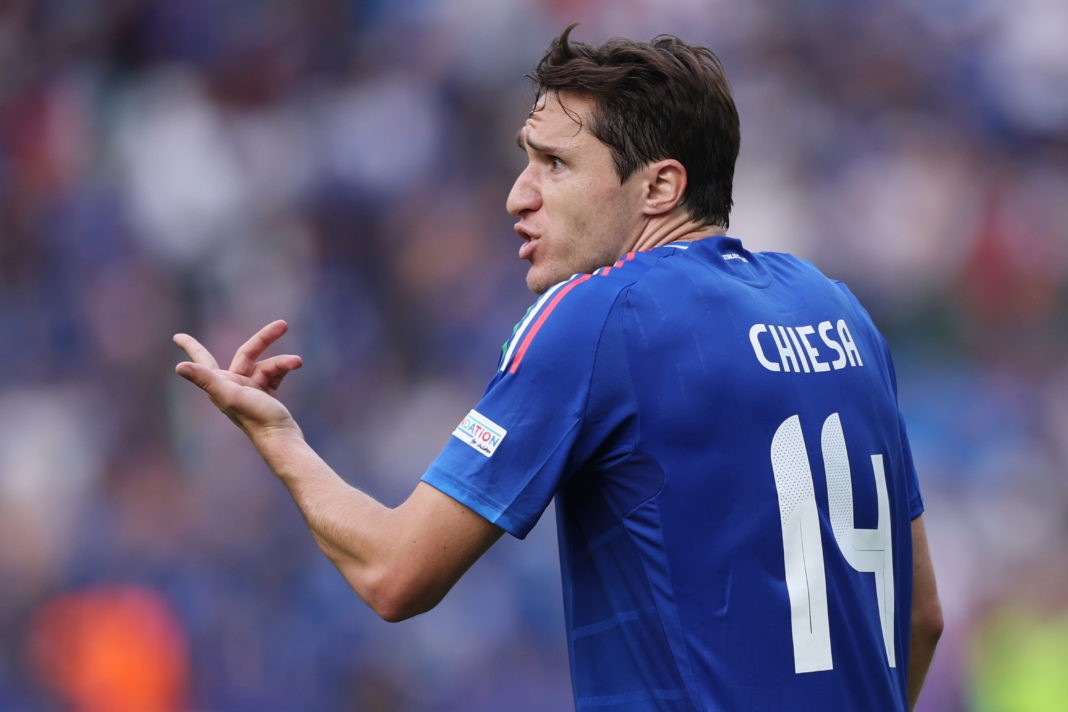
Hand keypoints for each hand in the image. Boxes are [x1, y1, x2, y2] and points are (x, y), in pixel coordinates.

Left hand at [174, 320, 303, 440]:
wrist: (281, 439)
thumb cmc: (256, 418)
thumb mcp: (231, 395)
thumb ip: (206, 379)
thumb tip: (179, 367)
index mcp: (220, 384)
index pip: (203, 359)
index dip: (191, 346)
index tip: (177, 336)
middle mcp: (233, 385)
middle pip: (247, 353)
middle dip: (265, 338)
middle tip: (283, 324)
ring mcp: (251, 390)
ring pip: (267, 365)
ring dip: (283, 362)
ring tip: (297, 362)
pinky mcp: (267, 394)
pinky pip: (276, 374)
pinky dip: (286, 368)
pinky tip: (296, 365)